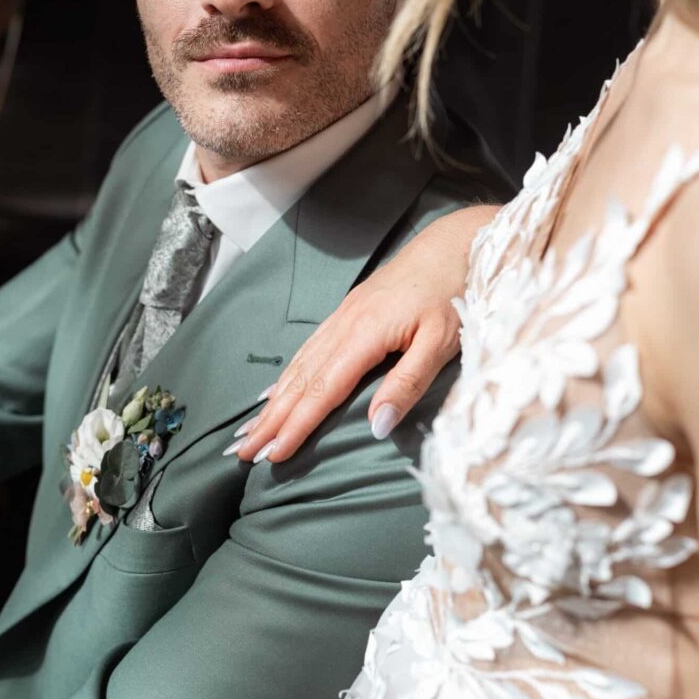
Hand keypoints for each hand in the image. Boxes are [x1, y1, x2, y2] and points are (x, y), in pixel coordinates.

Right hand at [230, 204, 497, 463]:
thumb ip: (407, 385)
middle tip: (243, 452)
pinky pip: (309, 349)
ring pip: (300, 364)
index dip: (296, 425)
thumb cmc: (453, 294)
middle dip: (272, 419)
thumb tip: (376, 428)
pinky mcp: (349, 311)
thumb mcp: (441, 343)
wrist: (454, 244)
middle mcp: (345, 324)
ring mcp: (344, 316)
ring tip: (252, 429)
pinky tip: (277, 390)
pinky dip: (288, 374)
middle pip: (301, 380)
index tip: (273, 454)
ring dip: (274, 400)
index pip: (322, 390)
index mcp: (365, 334)